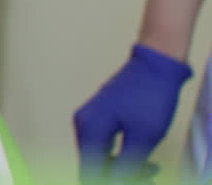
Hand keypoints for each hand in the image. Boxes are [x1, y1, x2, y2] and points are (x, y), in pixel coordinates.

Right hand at [73, 44, 192, 182]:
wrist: (155, 64)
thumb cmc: (150, 95)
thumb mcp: (143, 137)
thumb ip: (126, 165)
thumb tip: (114, 181)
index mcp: (89, 129)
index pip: (89, 171)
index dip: (110, 181)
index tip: (138, 179)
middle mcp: (82, 124)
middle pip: (93, 164)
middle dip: (119, 176)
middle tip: (150, 175)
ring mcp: (89, 119)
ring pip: (99, 156)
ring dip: (122, 167)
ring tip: (151, 168)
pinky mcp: (98, 116)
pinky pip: (103, 145)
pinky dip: (121, 155)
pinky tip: (141, 156)